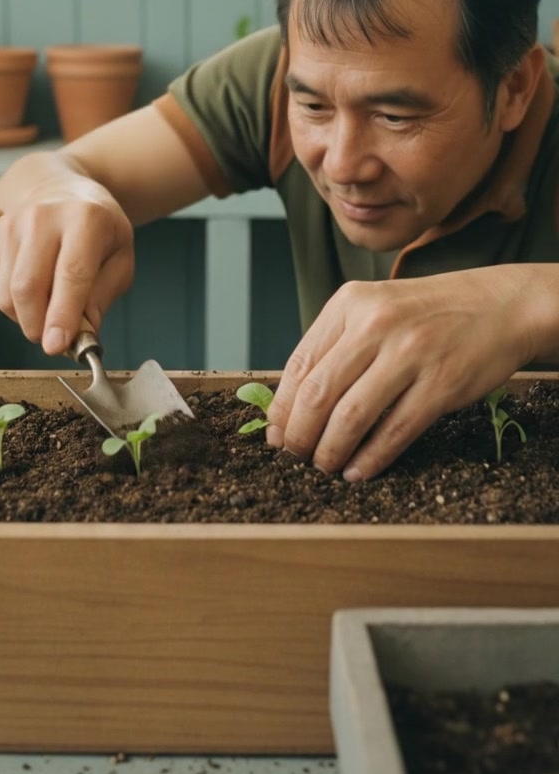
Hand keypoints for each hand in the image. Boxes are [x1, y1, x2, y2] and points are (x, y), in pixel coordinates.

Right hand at [0, 179, 134, 354]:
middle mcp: (42, 217)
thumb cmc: (95, 227)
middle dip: (39, 326)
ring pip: (8, 295)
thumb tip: (82, 332)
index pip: (71, 273)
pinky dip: (14, 308)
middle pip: (28, 287)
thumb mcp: (119, 254)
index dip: (63, 314)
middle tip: (55, 341)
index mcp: (85, 218)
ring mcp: (11, 225)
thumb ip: (104, 294)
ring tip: (49, 309)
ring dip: (27, 319)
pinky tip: (34, 294)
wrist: (55, 186)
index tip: (57, 346)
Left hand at [266, 266, 538, 480]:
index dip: (283, 408)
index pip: (299, 363)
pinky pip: (394, 431)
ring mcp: (410, 353)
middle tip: (297, 457)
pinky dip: (370, 459)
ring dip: (331, 451)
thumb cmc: (428, 314)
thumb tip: (291, 406)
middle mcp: (376, 323)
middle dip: (300, 436)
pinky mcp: (441, 383)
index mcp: (350, 303)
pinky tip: (358, 471)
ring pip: (351, 417)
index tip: (277, 436)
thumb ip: (336, 347)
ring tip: (326, 466)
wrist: (498, 305)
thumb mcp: (375, 309)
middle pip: (318, 393)